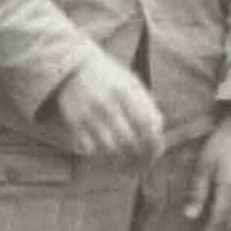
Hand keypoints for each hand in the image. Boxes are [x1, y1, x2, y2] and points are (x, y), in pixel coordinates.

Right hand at [46, 47, 165, 163]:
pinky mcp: (74, 122)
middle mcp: (107, 103)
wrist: (72, 65)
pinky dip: (102, 157)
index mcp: (125, 91)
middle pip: (129, 141)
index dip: (153, 144)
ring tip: (127, 164)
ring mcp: (89, 114)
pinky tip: (108, 157)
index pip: (146, 125)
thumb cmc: (109, 77)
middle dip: (139, 157)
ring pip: (110, 149)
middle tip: (143, 164)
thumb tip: (158, 131)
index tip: (156, 153)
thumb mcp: (131, 82)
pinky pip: (91, 149)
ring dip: (121, 161)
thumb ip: (146, 104)